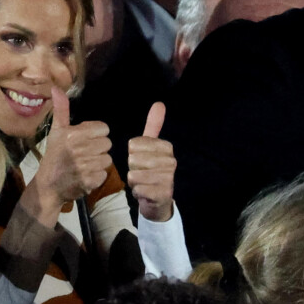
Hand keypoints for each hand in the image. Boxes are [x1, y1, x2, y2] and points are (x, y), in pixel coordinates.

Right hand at [21, 87, 111, 226]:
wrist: (48, 185)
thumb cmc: (54, 155)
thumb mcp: (56, 131)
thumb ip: (61, 109)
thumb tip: (56, 88)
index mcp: (73, 134)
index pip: (104, 129)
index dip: (96, 134)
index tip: (85, 140)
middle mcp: (80, 149)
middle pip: (107, 143)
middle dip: (98, 148)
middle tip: (84, 153)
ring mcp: (85, 166)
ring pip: (107, 159)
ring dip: (99, 162)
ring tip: (85, 164)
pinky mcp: (90, 181)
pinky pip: (104, 173)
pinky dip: (97, 176)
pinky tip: (86, 175)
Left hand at [128, 102, 175, 221]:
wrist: (158, 200)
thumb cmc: (150, 170)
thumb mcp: (151, 146)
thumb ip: (154, 125)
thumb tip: (159, 103)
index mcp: (167, 147)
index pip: (134, 144)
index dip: (132, 154)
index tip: (142, 160)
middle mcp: (171, 161)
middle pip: (133, 159)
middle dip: (132, 168)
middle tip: (142, 173)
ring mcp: (168, 178)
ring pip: (133, 174)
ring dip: (133, 181)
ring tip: (143, 182)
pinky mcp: (163, 194)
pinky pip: (137, 189)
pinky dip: (137, 192)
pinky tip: (145, 192)